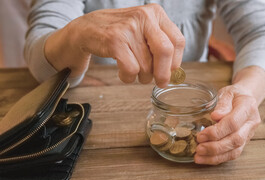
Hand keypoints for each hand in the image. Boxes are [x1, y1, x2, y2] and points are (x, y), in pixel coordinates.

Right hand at [45, 4, 184, 87]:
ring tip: (132, 69)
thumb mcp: (145, 32)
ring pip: (146, 65)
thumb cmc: (120, 34)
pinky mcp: (115, 40)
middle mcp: (144, 16)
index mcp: (156, 13)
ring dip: (142, 77)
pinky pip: (131, 70)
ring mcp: (129, 27)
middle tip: (160, 82)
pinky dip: (128, 77)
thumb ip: (161, 47)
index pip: (177, 41)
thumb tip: (175, 73)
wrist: (87, 29)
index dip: (176, 62)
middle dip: (163, 73)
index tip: (171, 72)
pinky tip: (123, 72)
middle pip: (165, 51)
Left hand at [194, 66, 264, 164]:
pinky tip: (205, 159)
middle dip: (215, 147)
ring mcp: (249, 135)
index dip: (217, 131)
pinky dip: (218, 159)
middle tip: (198, 148)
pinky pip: (232, 154)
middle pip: (235, 140)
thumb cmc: (234, 95)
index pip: (233, 123)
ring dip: (215, 156)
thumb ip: (222, 104)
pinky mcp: (244, 143)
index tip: (201, 135)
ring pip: (235, 151)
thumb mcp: (227, 92)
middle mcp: (251, 123)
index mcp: (248, 107)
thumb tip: (216, 116)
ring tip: (198, 157)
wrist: (246, 98)